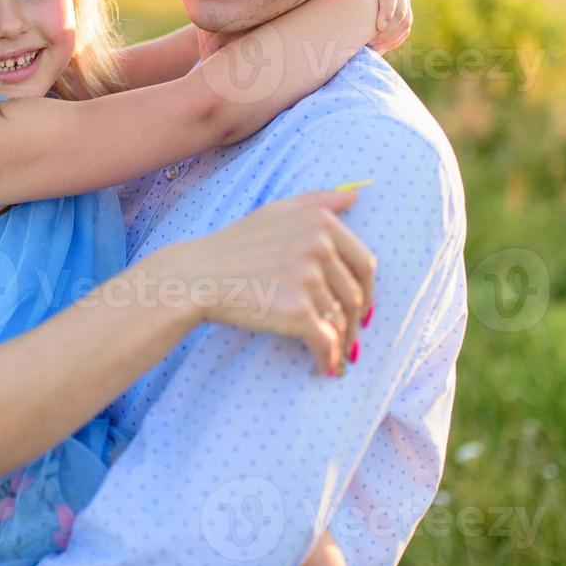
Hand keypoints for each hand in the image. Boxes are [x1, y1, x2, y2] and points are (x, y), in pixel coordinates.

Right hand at [168, 189, 375, 375]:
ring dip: (341, 341)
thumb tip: (355, 196)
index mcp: (320, 222)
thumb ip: (318, 201)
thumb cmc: (235, 244)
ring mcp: (309, 279)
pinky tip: (325, 368)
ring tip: (334, 352)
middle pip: (355, 294)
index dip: (366, 289)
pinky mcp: (299, 312)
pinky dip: (329, 359)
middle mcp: (319, 247)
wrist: (198, 276)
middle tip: (348, 335)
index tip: (361, 305)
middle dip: (354, 319)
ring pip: (341, 320)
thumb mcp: (277, 211)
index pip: (364, 262)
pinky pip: (327, 342)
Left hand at [340, 0, 411, 53]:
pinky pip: (404, 31)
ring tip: (372, 47)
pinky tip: (379, 48)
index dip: (388, 11)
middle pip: (401, 13)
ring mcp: (403, 2)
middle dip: (388, 30)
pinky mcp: (403, 14)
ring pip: (405, 24)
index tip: (379, 26)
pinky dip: (393, 41)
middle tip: (370, 42)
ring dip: (390, 38)